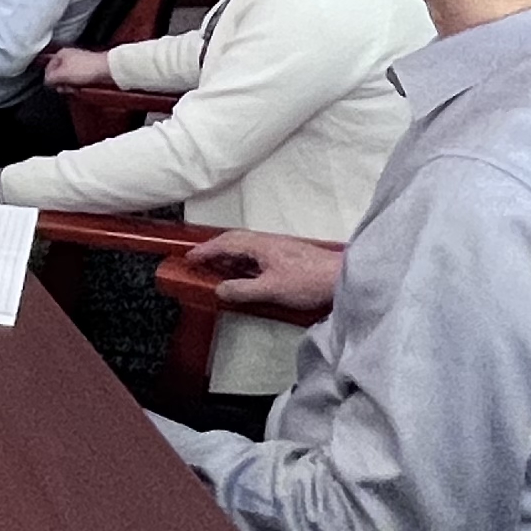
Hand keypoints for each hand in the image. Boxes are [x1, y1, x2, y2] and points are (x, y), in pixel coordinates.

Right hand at [42, 45, 113, 91]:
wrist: (107, 69)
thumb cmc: (87, 68)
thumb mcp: (62, 75)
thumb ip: (50, 78)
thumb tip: (46, 81)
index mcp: (61, 54)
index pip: (48, 67)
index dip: (49, 79)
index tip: (53, 86)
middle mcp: (69, 56)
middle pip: (58, 73)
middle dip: (61, 83)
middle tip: (64, 88)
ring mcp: (78, 63)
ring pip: (68, 77)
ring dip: (69, 85)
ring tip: (73, 88)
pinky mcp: (86, 69)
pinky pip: (77, 79)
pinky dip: (77, 84)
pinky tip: (79, 88)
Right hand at [187, 231, 344, 313]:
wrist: (342, 278)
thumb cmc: (307, 282)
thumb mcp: (271, 290)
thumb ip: (242, 290)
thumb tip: (219, 289)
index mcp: (260, 245)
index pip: (226, 243)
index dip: (205, 250)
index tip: (189, 257)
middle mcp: (268, 241)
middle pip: (235, 240)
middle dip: (215, 249)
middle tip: (199, 261)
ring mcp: (279, 248)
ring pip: (246, 247)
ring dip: (229, 255)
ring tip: (218, 269)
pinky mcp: (287, 256)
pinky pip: (256, 254)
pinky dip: (243, 261)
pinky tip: (245, 273)